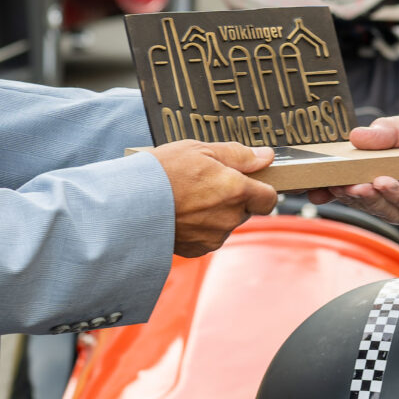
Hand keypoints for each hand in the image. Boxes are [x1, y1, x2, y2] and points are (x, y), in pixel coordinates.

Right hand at [151, 140, 278, 256]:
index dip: (261, 189)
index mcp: (236, 189)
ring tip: (188, 199)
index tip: (249, 182)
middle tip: (207, 184)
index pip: (270, 198)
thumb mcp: (199, 149)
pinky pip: (208, 238)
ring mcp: (214, 236)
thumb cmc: (162, 171)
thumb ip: (238, 154)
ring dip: (216, 214)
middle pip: (246, 210)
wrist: (128, 204)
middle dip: (234, 199)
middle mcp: (230, 217)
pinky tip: (181, 214)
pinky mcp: (197, 249)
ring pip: (226, 224)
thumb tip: (266, 157)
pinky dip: (200, 228)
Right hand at [316, 111, 398, 228]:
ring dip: (368, 196)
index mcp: (382, 173)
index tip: (312, 186)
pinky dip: (396, 195)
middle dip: (346, 193)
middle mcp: (393, 194)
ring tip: (356, 184)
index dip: (331, 186)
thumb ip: (386, 131)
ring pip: (383, 206)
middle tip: (331, 185)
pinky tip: (385, 183)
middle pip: (364, 198)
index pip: (352, 183)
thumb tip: (356, 136)